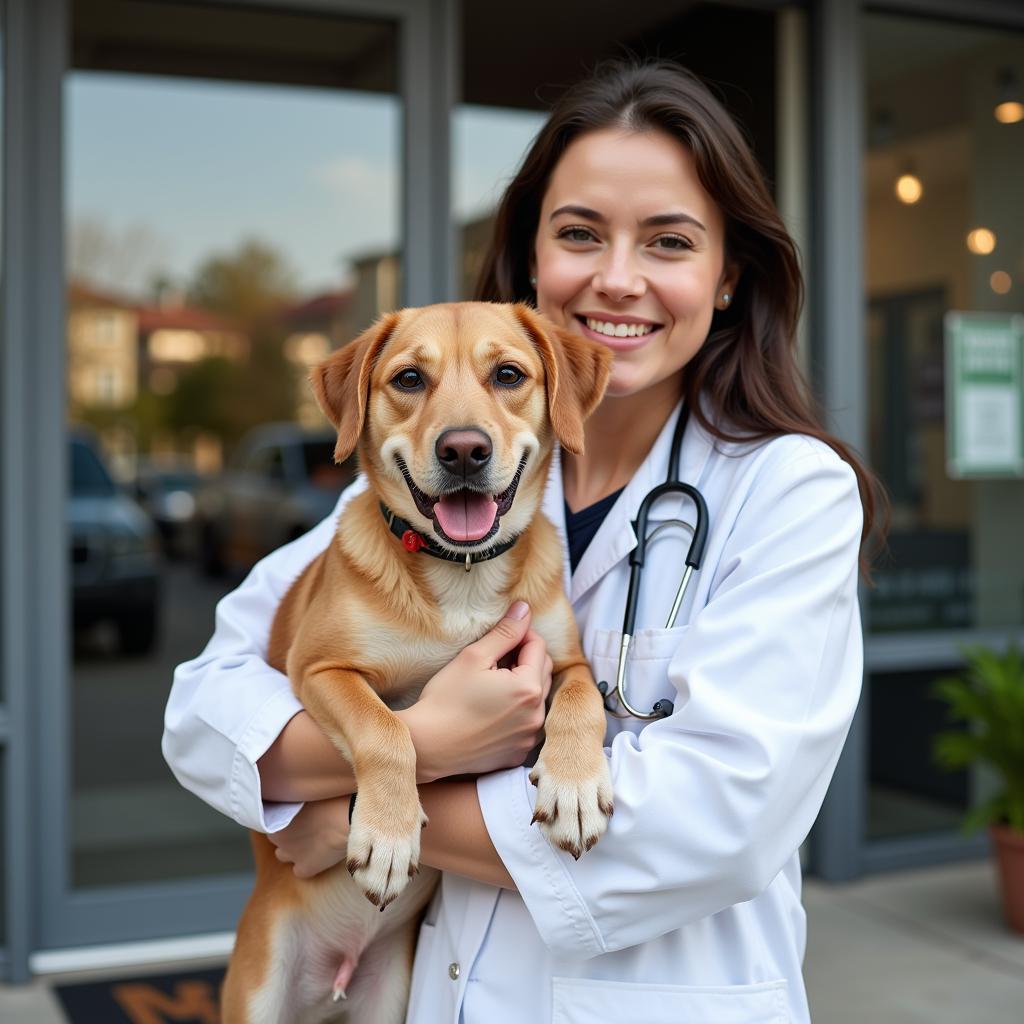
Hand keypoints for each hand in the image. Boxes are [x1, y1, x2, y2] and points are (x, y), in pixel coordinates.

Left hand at [268, 796, 350, 878]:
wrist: (349, 819)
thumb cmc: (333, 799)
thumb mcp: (309, 792)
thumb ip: (297, 798)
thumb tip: (298, 798)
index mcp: (277, 814)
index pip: (271, 817)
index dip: (286, 816)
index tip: (298, 813)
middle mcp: (278, 836)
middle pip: (276, 836)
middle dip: (288, 832)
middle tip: (306, 825)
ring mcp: (290, 854)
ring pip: (282, 855)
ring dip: (292, 850)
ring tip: (309, 842)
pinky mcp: (305, 868)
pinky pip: (299, 871)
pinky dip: (306, 865)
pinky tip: (318, 857)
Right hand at [405, 602, 553, 780]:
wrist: (427, 746)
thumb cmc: (445, 699)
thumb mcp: (474, 657)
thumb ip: (505, 632)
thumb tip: (525, 609)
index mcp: (528, 688)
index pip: (538, 646)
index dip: (520, 635)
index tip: (500, 637)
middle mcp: (537, 715)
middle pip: (543, 671)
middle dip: (524, 659)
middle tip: (495, 658)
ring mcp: (529, 737)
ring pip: (537, 698)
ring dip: (523, 685)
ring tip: (493, 683)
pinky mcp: (518, 753)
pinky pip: (527, 723)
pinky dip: (517, 712)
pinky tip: (492, 709)